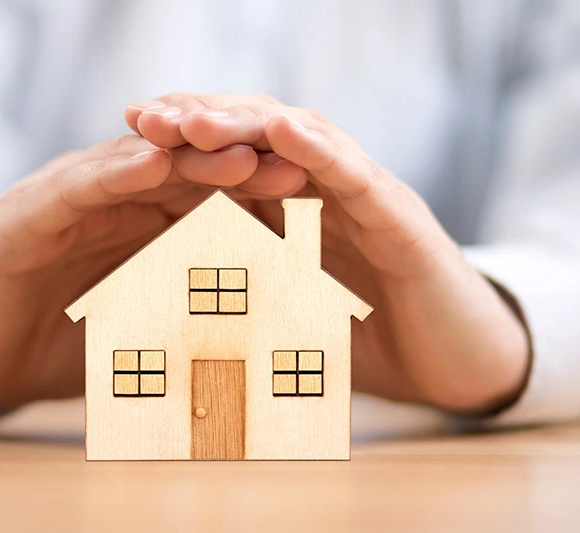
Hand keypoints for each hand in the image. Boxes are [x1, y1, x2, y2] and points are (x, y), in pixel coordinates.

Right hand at [0, 134, 306, 409]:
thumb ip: (189, 331)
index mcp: (136, 227)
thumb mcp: (137, 339)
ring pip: (132, 166)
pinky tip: (151, 164)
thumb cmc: (58, 353)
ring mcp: (61, 201)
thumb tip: (266, 360)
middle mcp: (105, 202)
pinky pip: (72, 187)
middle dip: (240, 166)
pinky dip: (111, 173)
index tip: (318, 203)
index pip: (208, 199)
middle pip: (181, 172)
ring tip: (242, 155)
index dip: (262, 198)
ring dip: (187, 158)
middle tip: (300, 166)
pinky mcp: (21, 215)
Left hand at [126, 94, 529, 412]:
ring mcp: (367, 200)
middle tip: (141, 117)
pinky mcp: (403, 221)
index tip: (124, 139)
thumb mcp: (287, 321)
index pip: (232, 162)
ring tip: (192, 118)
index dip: (180, 147)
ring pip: (303, 143)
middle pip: (259, 137)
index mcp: (296, 212)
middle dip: (200, 121)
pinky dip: (321, 151)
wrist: (456, 369)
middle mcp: (328, 193)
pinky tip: (283, 131)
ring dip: (247, 124)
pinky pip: (358, 178)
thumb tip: (163, 323)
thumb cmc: (368, 347)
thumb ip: (240, 304)